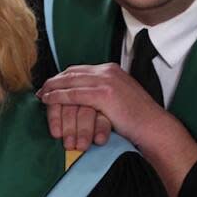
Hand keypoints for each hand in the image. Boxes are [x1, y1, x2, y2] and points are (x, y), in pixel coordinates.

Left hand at [39, 63, 164, 147]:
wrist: (154, 127)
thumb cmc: (137, 118)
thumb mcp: (119, 97)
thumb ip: (102, 91)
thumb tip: (83, 96)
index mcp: (111, 69)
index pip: (79, 69)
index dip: (62, 77)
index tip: (51, 85)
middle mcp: (107, 71)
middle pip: (72, 72)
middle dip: (54, 81)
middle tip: (42, 89)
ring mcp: (106, 81)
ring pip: (69, 81)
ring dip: (52, 88)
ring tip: (42, 95)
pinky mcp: (103, 94)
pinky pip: (73, 94)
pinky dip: (58, 96)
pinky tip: (48, 100)